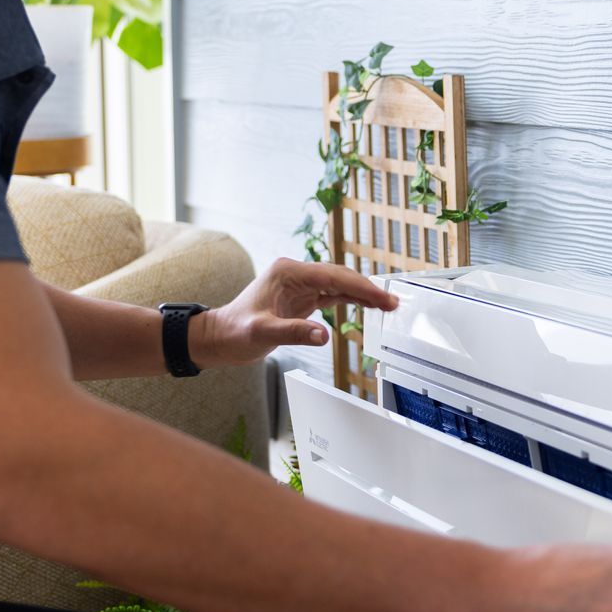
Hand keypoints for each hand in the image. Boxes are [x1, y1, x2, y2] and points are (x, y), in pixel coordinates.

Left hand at [190, 258, 399, 367]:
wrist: (219, 338)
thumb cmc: (234, 332)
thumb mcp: (262, 333)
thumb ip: (294, 332)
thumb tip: (323, 335)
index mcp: (287, 272)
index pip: (332, 276)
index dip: (360, 287)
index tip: (381, 297)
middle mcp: (295, 274)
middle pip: (340, 277)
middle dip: (367, 289)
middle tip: (392, 302)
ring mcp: (299, 285)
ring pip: (339, 284)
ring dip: (362, 293)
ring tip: (386, 304)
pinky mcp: (301, 298)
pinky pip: (332, 295)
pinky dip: (350, 299)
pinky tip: (366, 304)